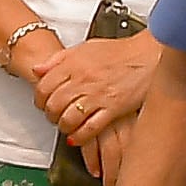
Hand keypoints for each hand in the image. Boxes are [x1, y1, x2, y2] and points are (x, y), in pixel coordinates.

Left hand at [25, 31, 160, 146]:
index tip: (41, 103)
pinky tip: (77, 138)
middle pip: (54, 104)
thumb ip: (59, 59)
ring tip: (65, 127)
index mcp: (74, 64)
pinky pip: (90, 128)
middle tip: (52, 117)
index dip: (39, 98)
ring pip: (69, 118)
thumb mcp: (84, 48)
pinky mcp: (114, 109)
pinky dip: (80, 136)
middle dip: (50, 115)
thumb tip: (38, 69)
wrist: (148, 56)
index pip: (44, 86)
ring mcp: (98, 95)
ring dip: (63, 127)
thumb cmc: (120, 52)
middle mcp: (83, 80)